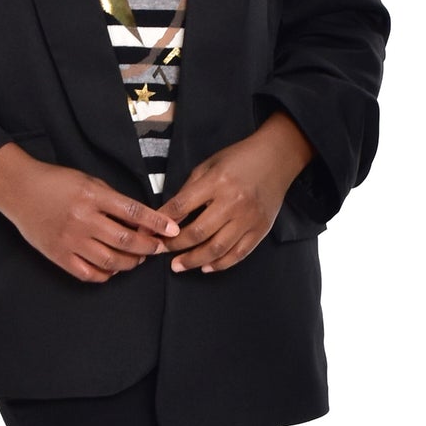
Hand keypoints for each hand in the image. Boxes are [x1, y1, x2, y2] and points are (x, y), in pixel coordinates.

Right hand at [0, 143, 179, 283]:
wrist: (18, 190)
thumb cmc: (54, 182)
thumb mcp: (88, 181)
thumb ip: (113, 200)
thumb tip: (141, 219)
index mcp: (92, 196)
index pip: (134, 212)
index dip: (157, 223)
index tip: (173, 230)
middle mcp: (83, 219)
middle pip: (126, 241)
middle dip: (149, 247)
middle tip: (158, 248)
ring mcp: (70, 240)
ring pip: (111, 261)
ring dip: (131, 263)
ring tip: (138, 258)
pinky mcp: (58, 255)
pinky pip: (89, 273)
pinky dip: (106, 275)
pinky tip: (113, 269)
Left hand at [156, 112, 314, 272]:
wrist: (276, 158)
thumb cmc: (239, 159)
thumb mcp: (209, 164)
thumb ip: (189, 189)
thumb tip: (167, 215)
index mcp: (217, 182)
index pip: (182, 207)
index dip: (162, 222)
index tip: (149, 231)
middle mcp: (233, 202)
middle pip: (198, 233)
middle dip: (174, 245)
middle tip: (160, 251)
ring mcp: (249, 218)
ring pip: (217, 248)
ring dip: (194, 260)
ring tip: (178, 266)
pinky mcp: (260, 229)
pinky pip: (239, 253)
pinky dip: (220, 264)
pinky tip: (206, 267)